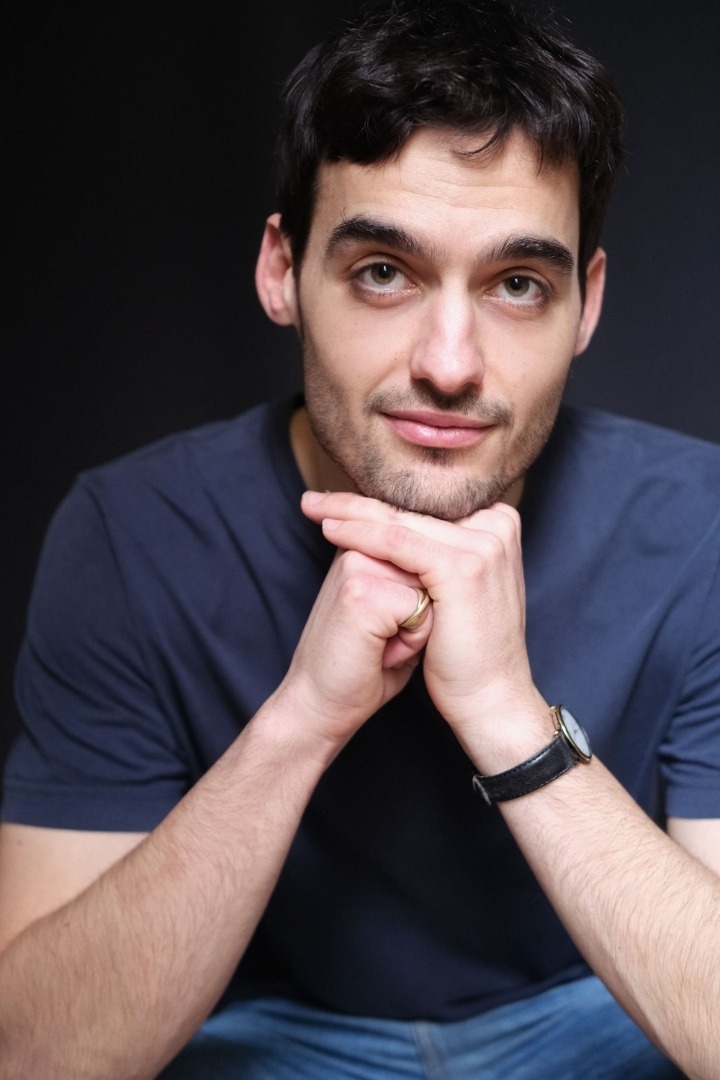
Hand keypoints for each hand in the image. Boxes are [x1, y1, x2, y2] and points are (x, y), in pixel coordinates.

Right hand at [273, 523, 433, 754]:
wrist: (322, 704)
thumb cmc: (366, 663)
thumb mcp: (396, 611)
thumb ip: (417, 578)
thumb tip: (453, 564)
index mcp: (364, 545)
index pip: (431, 555)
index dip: (425, 600)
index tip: (384, 624)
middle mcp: (357, 547)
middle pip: (434, 568)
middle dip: (424, 610)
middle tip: (384, 637)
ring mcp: (357, 567)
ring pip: (431, 586)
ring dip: (420, 624)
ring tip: (384, 644)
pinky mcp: (362, 593)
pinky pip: (421, 610)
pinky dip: (413, 640)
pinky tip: (382, 653)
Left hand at [301, 490, 549, 765]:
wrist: (490, 699)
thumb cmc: (467, 650)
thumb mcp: (454, 590)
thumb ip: (437, 552)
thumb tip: (392, 524)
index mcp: (498, 524)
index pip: (425, 504)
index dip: (378, 500)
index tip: (336, 501)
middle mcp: (498, 525)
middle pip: (412, 507)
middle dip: (357, 501)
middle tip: (313, 500)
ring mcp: (484, 544)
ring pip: (401, 520)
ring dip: (350, 513)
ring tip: (313, 509)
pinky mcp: (463, 567)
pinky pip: (398, 541)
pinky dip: (361, 534)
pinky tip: (331, 530)